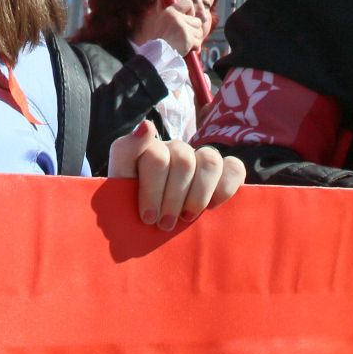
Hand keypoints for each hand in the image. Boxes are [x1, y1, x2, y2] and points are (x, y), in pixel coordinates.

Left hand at [107, 121, 245, 228]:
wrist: (149, 229)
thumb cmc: (131, 209)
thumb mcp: (118, 185)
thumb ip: (125, 152)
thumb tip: (148, 125)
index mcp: (149, 148)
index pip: (156, 157)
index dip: (152, 190)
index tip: (147, 217)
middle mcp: (176, 149)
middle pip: (183, 161)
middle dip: (173, 198)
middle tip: (164, 224)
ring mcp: (200, 158)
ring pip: (210, 160)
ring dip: (198, 195)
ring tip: (187, 217)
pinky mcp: (223, 171)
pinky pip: (234, 167)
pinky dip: (225, 188)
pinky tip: (212, 206)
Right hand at [134, 1, 208, 55]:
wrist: (157, 54)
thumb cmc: (161, 40)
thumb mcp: (164, 23)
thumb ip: (178, 18)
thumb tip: (199, 17)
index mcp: (170, 12)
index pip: (188, 4)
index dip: (191, 12)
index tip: (188, 19)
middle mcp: (176, 17)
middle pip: (197, 21)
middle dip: (193, 30)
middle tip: (184, 36)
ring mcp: (183, 27)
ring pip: (199, 32)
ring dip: (194, 39)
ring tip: (183, 43)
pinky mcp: (188, 38)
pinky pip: (198, 42)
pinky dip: (194, 47)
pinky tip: (185, 48)